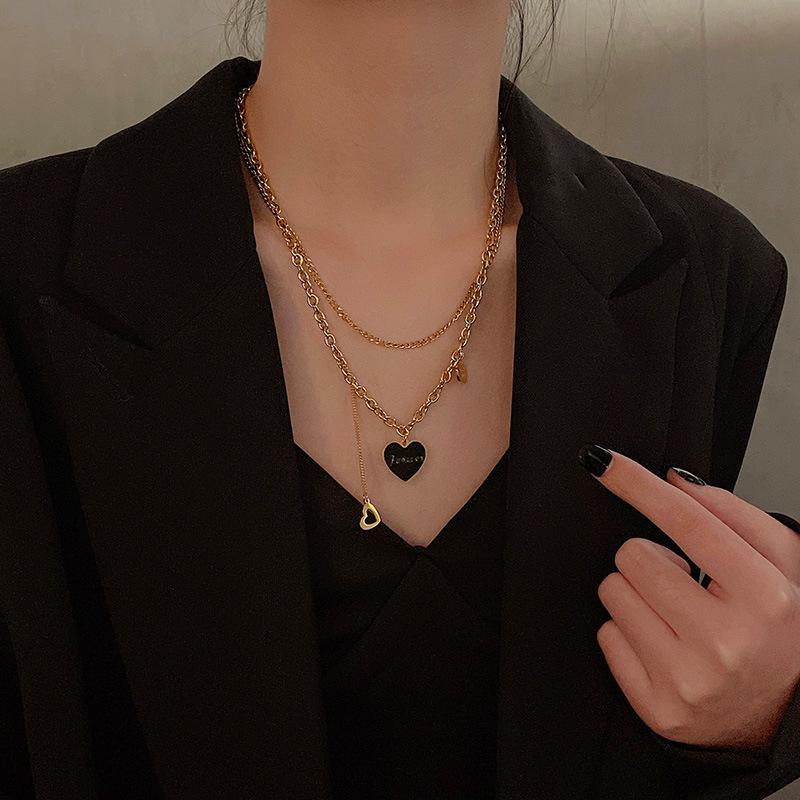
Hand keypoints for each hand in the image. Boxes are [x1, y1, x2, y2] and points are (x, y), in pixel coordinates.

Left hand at [578, 444, 799, 752]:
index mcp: (767, 598)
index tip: (603, 463)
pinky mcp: (658, 707)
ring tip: (678, 617)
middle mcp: (727, 643)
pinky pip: (606, 635)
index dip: (639, 484)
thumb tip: (674, 482)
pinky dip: (628, 634)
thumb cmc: (778, 633)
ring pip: (613, 592)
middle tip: (686, 583)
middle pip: (633, 555)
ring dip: (638, 595)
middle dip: (651, 558)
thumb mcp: (784, 568)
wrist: (781, 718)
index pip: (688, 522)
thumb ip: (737, 516)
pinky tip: (666, 647)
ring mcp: (689, 680)